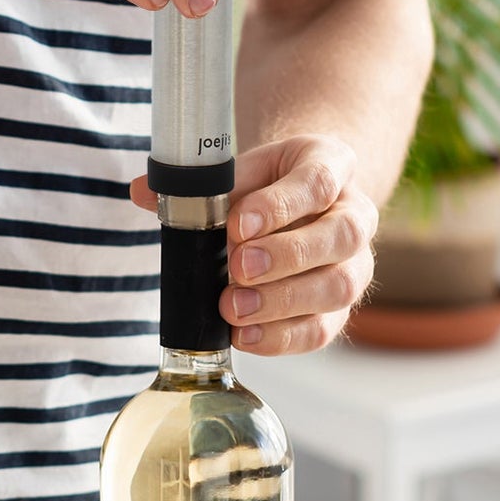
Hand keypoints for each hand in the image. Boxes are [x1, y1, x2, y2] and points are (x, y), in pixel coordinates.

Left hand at [131, 133, 375, 353]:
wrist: (293, 205)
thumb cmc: (264, 185)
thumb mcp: (238, 170)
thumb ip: (198, 183)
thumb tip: (143, 192)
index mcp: (331, 164)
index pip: (318, 181)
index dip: (280, 205)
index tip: (237, 223)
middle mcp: (356, 214)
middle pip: (340, 236)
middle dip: (286, 255)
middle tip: (237, 267)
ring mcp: (354, 264)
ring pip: (338, 287)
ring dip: (282, 302)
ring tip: (232, 306)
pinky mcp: (340, 307)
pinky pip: (322, 328)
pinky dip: (281, 336)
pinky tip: (243, 335)